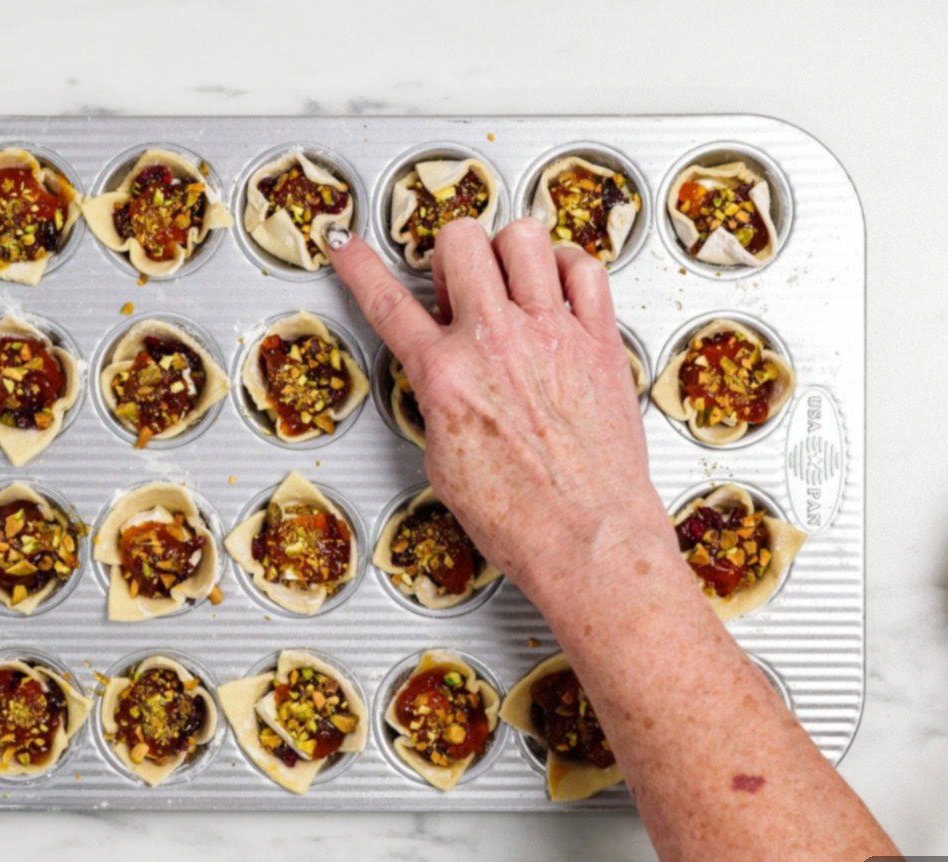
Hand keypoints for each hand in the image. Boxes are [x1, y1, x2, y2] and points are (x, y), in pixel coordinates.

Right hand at [327, 217, 667, 593]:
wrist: (586, 538)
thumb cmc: (523, 519)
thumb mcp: (444, 464)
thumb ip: (440, 402)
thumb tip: (446, 381)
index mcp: (446, 376)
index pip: (387, 302)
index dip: (359, 266)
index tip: (348, 246)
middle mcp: (496, 342)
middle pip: (460, 241)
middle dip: (451, 255)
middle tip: (458, 286)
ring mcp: (551, 334)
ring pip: (524, 236)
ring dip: (508, 252)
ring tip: (510, 282)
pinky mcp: (599, 341)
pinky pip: (585, 267)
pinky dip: (568, 266)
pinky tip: (559, 289)